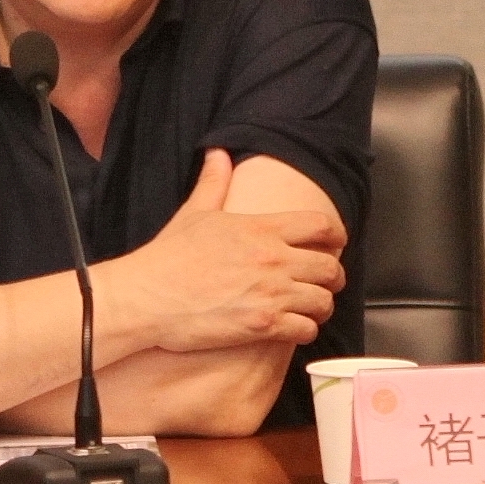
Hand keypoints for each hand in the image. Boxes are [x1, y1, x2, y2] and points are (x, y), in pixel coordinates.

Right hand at [97, 149, 346, 354]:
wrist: (148, 297)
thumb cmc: (169, 257)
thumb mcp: (195, 212)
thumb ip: (214, 182)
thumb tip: (217, 153)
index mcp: (262, 229)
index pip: (321, 225)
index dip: (336, 235)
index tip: (336, 243)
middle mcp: (274, 259)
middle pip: (330, 267)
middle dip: (333, 276)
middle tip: (327, 282)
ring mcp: (271, 294)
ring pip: (323, 301)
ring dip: (321, 305)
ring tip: (312, 308)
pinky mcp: (264, 326)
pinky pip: (306, 329)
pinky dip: (305, 330)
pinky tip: (294, 328)